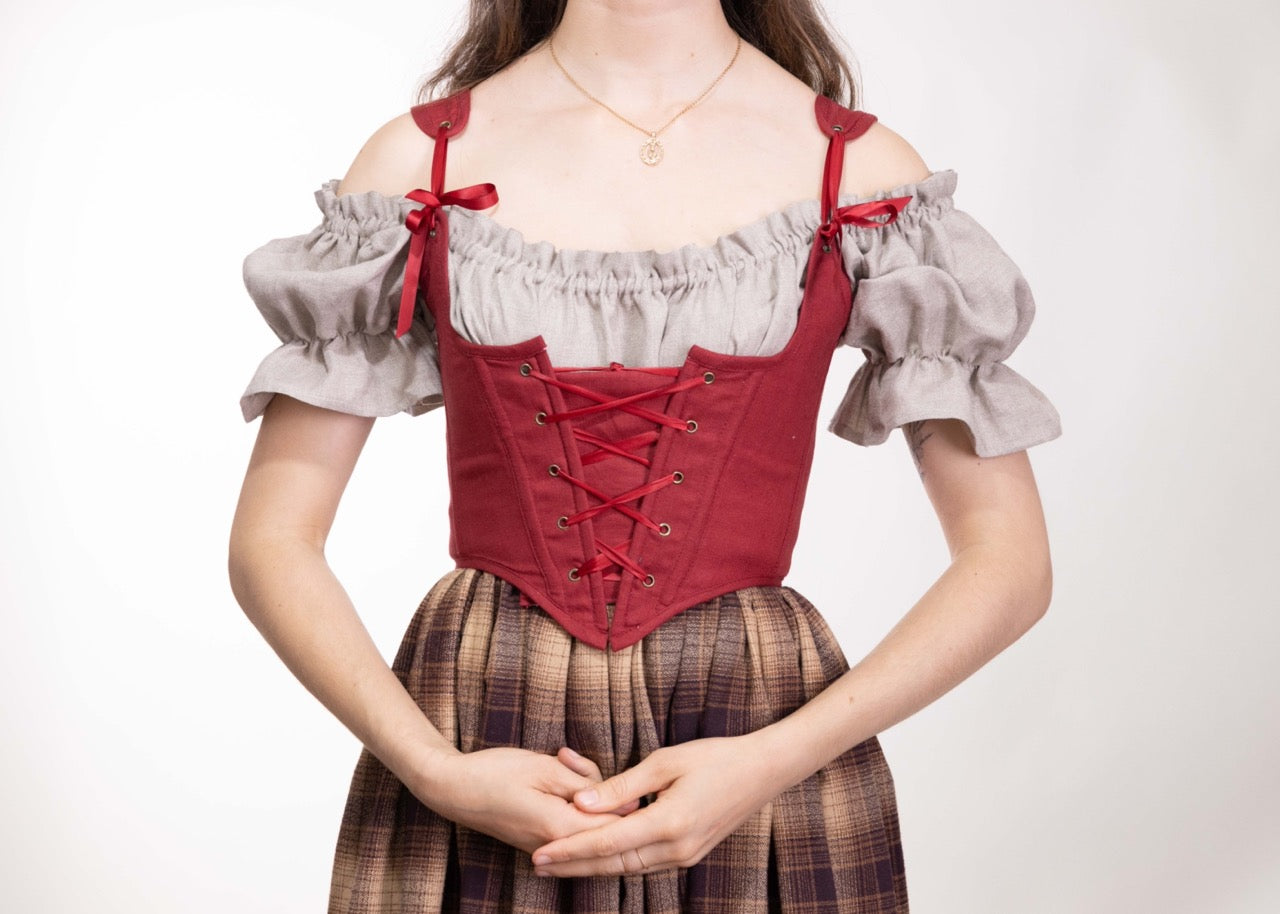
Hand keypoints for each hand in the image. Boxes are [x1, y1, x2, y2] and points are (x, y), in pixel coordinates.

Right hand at [420, 746, 630, 853]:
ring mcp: (545, 847)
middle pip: (603, 828)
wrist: (451, 788)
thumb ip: (588, 785)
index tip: (629, 777)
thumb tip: (625, 797)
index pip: (615, 827)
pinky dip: (572, 803)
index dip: (629, 801)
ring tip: (561, 762)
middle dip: (605, 795)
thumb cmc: (495, 772)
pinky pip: (570, 826)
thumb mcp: (545, 767)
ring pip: (587, 826)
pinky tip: (558, 777)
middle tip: (575, 762)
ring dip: (586, 796)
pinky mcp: (537, 841)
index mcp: (560, 828)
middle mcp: (554, 846)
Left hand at [529, 734, 790, 877]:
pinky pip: (644, 864)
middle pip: (612, 864)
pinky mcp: (689, 854)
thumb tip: (580, 803)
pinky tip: (597, 855)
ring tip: (559, 862)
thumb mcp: (665, 762)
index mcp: (668, 823)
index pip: (605, 843)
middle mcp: (676, 849)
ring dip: (591, 866)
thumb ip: (621, 786)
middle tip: (537, 862)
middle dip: (572, 864)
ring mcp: (685, 856)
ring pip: (627, 868)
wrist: (763, 771)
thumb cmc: (715, 757)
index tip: (539, 853)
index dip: (568, 850)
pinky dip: (616, 861)